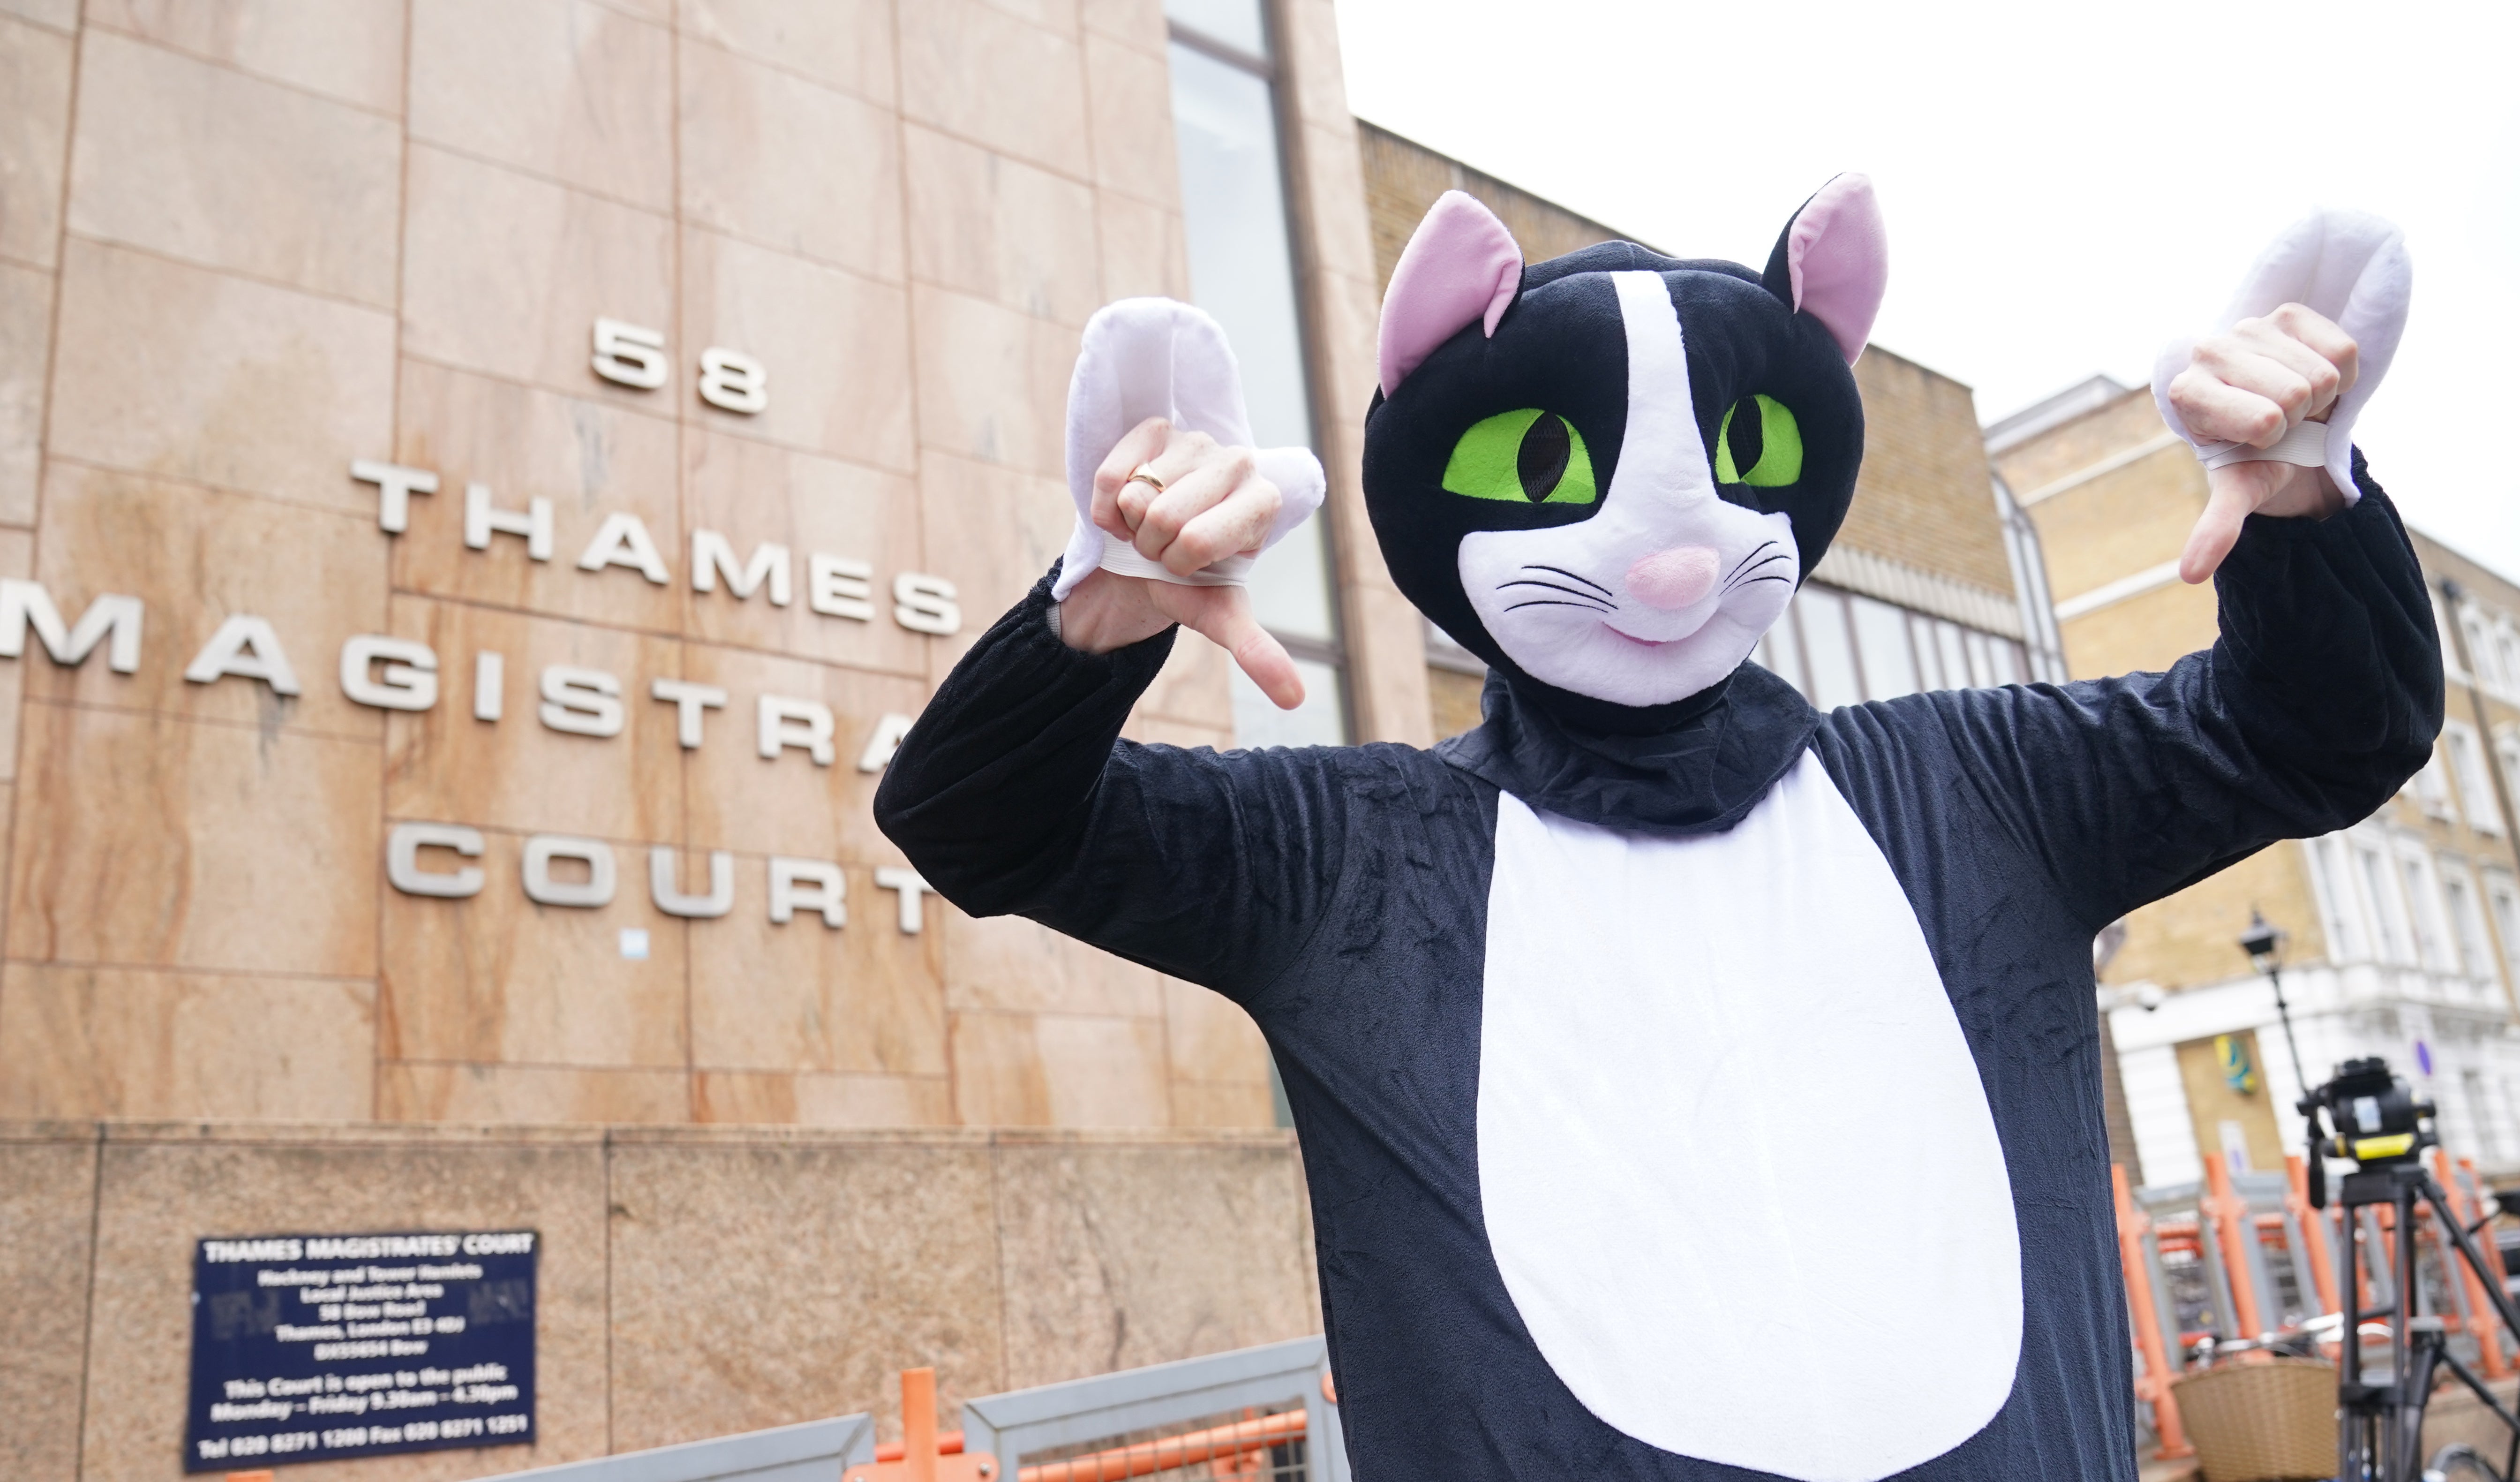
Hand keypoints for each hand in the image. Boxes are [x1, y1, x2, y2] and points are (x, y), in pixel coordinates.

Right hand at [1057, 416, 1304, 709]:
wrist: (1143, 557)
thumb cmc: (1188, 583)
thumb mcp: (1220, 616)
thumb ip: (1257, 652)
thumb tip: (1294, 701)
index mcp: (1263, 502)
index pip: (1198, 540)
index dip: (1179, 562)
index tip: (1188, 563)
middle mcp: (1238, 462)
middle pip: (1164, 517)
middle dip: (1152, 544)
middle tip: (1164, 545)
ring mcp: (1196, 438)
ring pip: (1137, 495)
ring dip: (1130, 522)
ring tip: (1147, 524)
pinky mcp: (1154, 427)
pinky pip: (1112, 474)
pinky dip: (1106, 503)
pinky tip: (1125, 506)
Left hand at [2166, 303, 2357, 582]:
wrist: (2279, 417)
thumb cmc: (2255, 453)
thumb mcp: (2240, 487)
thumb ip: (2217, 525)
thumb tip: (2191, 574)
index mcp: (2187, 395)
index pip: (2265, 420)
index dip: (2273, 435)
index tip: (2258, 436)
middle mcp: (2208, 351)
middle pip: (2297, 394)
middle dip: (2299, 415)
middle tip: (2282, 419)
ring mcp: (2248, 325)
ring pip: (2322, 373)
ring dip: (2320, 394)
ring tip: (2295, 398)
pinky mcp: (2288, 312)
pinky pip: (2342, 348)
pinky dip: (2339, 370)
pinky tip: (2310, 372)